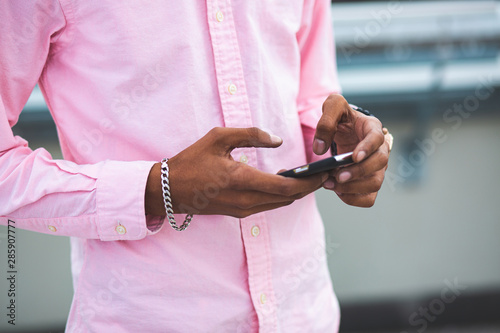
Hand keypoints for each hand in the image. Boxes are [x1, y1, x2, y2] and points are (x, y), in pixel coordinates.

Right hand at [145, 127, 328, 217]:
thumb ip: (251, 135)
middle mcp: (246, 200)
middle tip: (322, 173)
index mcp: (242, 180)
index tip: (322, 171)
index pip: (286, 186)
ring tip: (306, 175)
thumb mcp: (218, 138)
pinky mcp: (239, 213)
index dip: (309, 181)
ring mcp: (242, 210)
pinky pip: (269, 206)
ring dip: (296, 192)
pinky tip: (284, 181)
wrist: (169, 190)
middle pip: (289, 198)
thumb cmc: (192, 161)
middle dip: (308, 187)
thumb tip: (278, 140)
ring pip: (280, 204)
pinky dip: (281, 195)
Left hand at [313, 94, 390, 206]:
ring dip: (354, 188)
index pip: (376, 139)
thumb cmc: (342, 116)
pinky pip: (368, 198)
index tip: (354, 156)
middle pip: (380, 163)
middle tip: (338, 176)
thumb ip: (326, 122)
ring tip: (331, 184)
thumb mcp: (333, 106)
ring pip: (376, 183)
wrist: (346, 127)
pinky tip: (337, 191)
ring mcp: (376, 167)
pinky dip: (353, 198)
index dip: (367, 149)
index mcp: (372, 128)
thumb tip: (319, 148)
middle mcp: (379, 149)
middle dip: (359, 172)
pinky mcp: (368, 181)